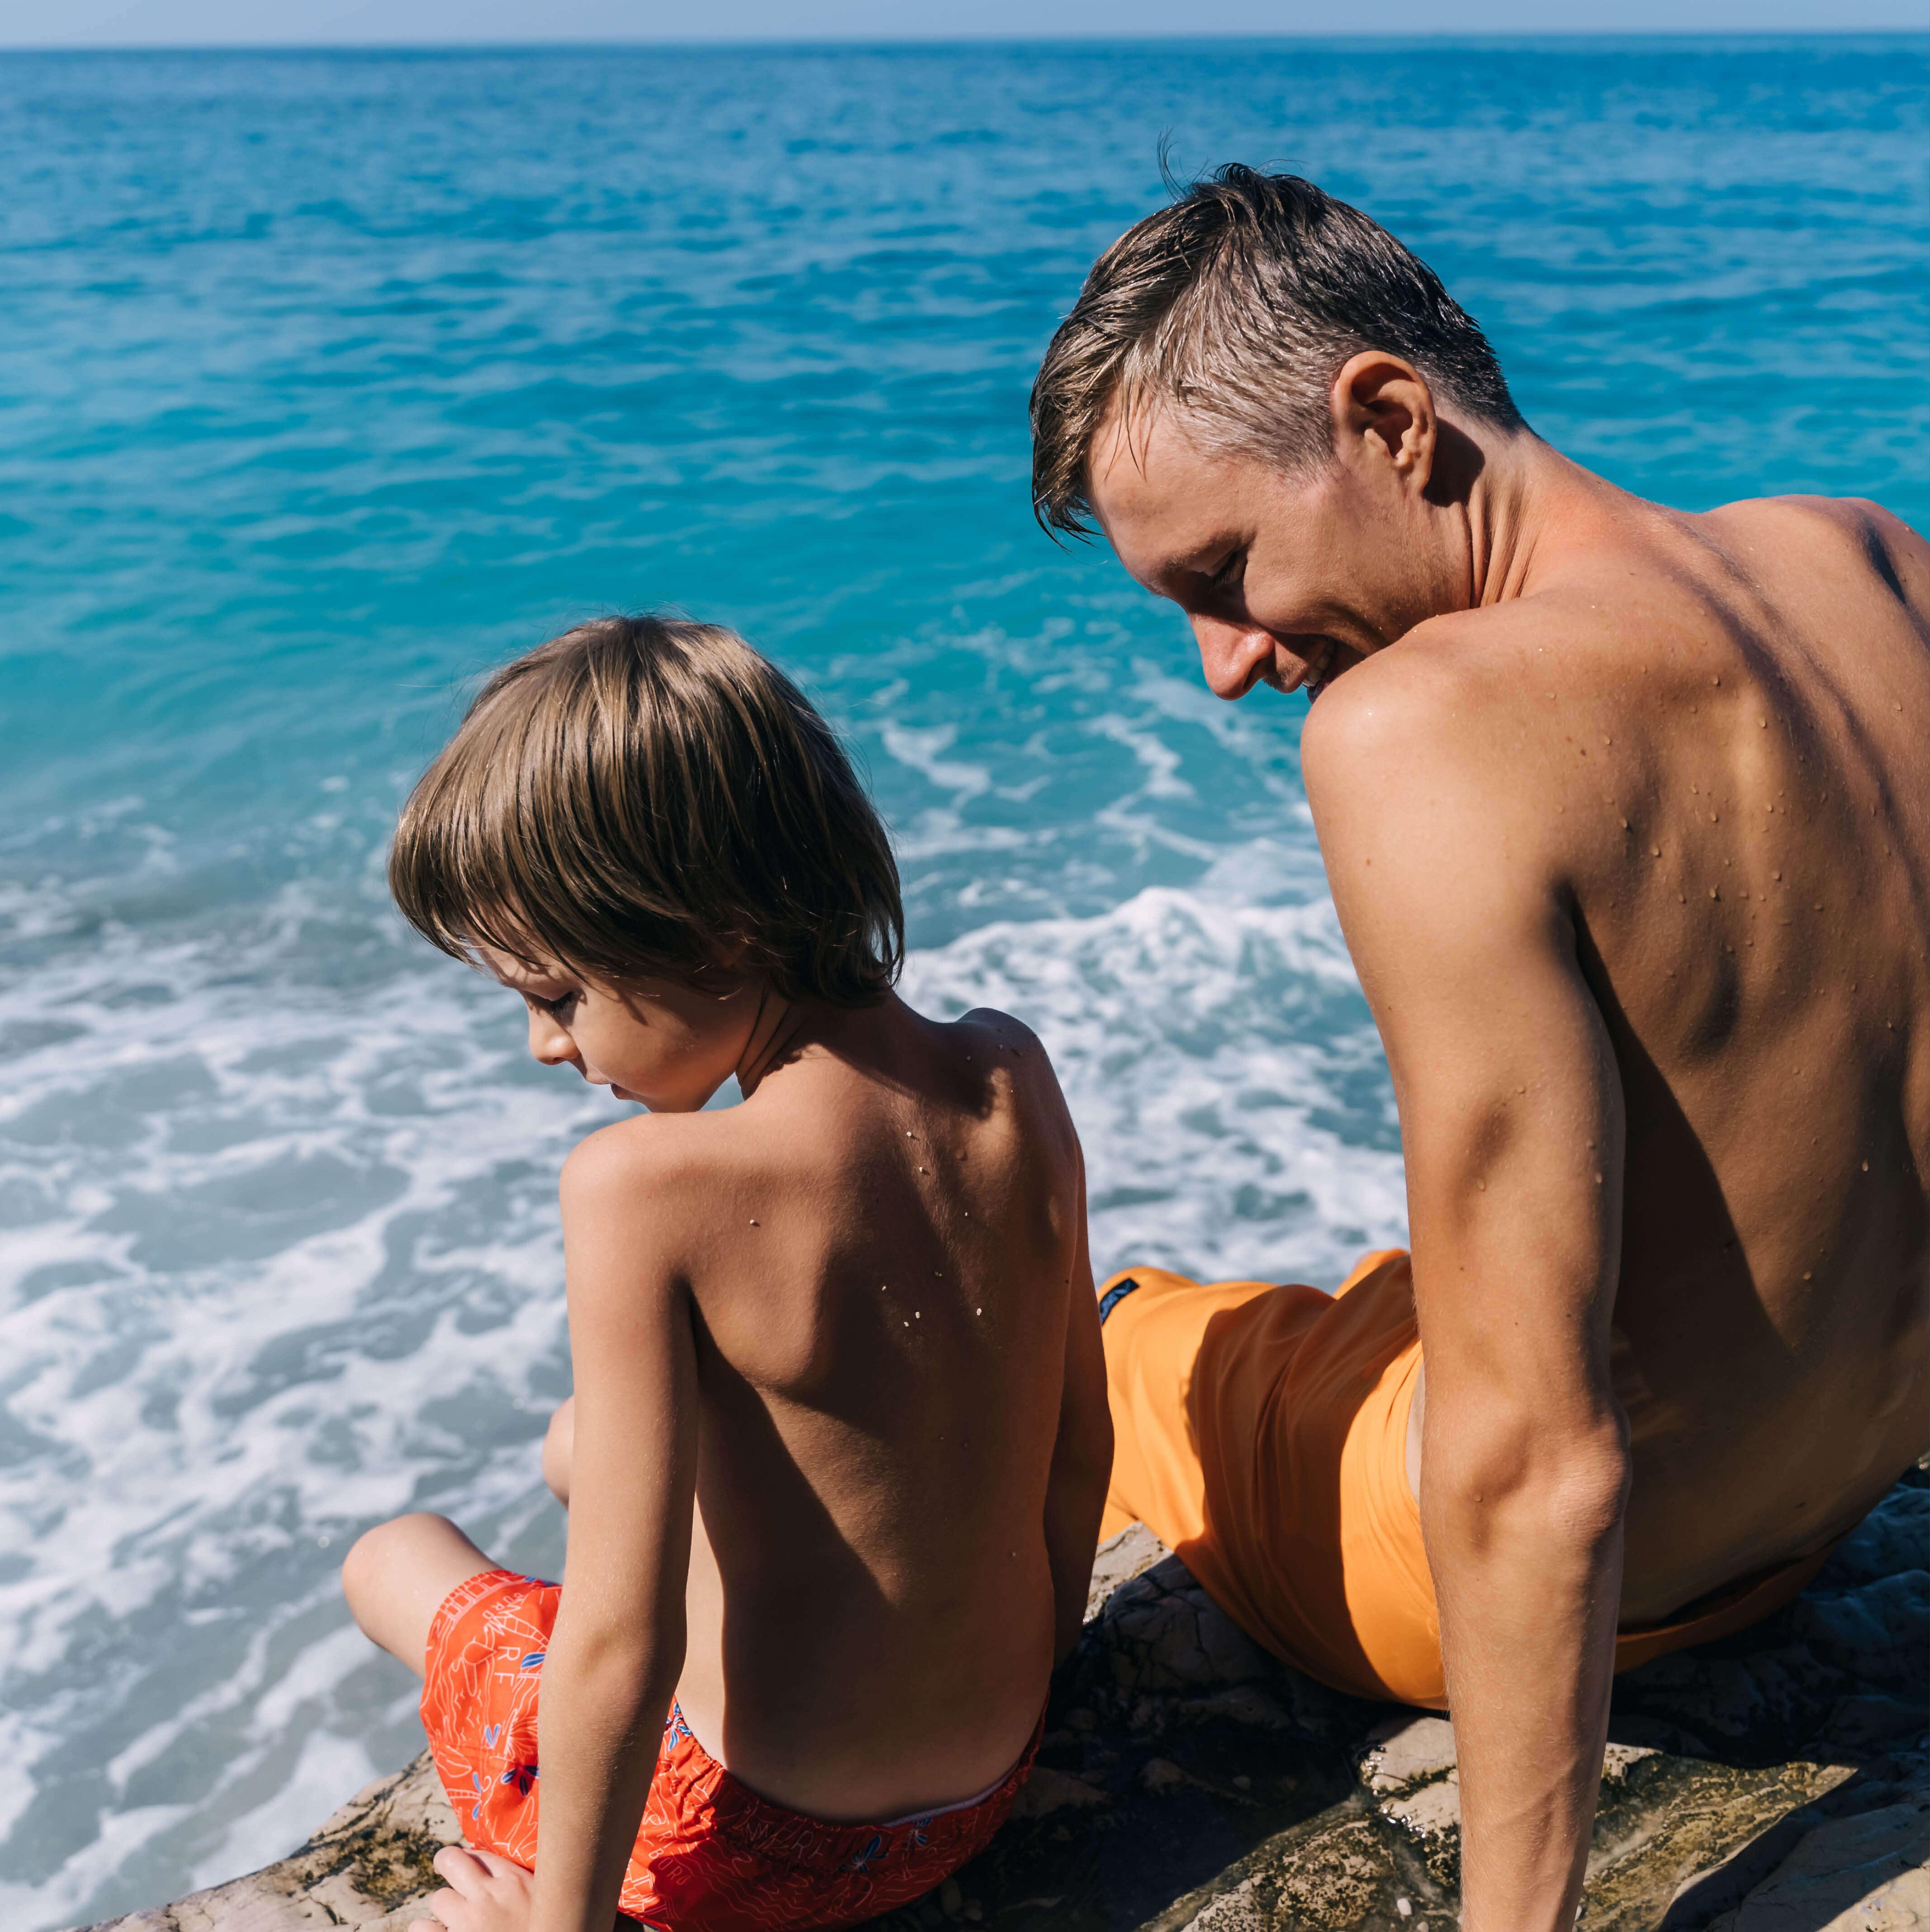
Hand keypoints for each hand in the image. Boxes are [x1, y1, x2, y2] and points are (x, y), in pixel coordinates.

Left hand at [409, 1844, 534, 1931]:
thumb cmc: (541, 1928)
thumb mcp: (543, 1903)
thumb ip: (520, 1885)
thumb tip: (492, 1868)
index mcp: (514, 1882)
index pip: (479, 1853)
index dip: (470, 1860)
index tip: (468, 1869)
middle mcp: (488, 1897)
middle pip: (450, 1861)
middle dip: (447, 1866)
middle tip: (450, 1876)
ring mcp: (467, 1923)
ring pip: (437, 1899)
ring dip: (442, 1910)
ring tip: (451, 1921)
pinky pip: (421, 1929)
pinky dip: (426, 1931)